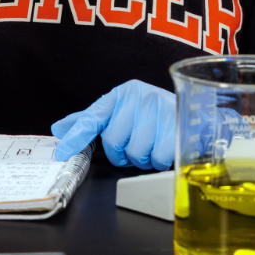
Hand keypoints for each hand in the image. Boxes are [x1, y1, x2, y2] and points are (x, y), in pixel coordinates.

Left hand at [52, 80, 175, 170]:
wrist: (195, 112)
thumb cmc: (153, 116)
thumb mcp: (122, 112)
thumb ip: (92, 121)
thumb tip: (59, 129)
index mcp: (120, 94)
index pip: (93, 116)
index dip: (76, 136)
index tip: (62, 152)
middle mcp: (138, 96)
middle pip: (114, 142)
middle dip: (124, 153)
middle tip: (136, 145)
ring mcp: (158, 107)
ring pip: (136, 153)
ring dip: (143, 159)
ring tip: (153, 145)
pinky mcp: (176, 122)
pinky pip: (157, 157)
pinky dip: (160, 161)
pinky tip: (165, 148)